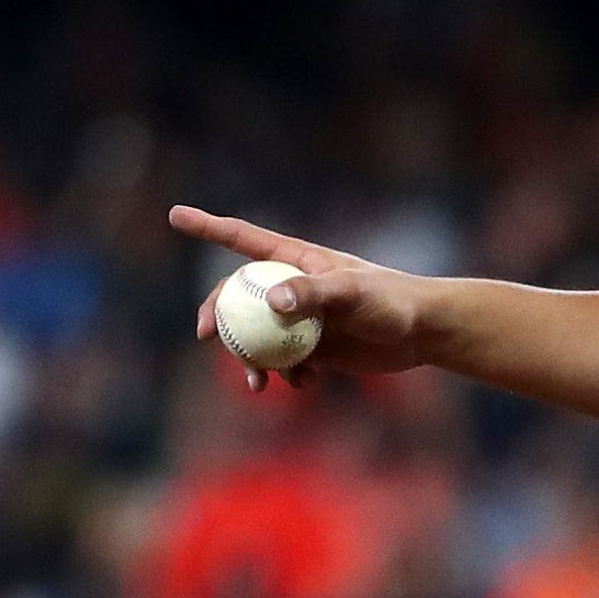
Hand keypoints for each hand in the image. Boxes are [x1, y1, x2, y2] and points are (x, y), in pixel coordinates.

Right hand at [169, 205, 438, 389]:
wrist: (424, 332)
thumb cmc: (393, 301)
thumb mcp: (352, 293)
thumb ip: (312, 293)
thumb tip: (270, 301)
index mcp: (296, 259)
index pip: (244, 239)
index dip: (207, 227)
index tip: (174, 214)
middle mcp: (293, 286)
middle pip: (237, 295)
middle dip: (216, 315)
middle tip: (207, 337)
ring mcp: (301, 317)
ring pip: (255, 334)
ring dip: (249, 358)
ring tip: (260, 382)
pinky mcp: (315, 346)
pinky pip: (283, 360)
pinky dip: (285, 374)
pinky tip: (307, 383)